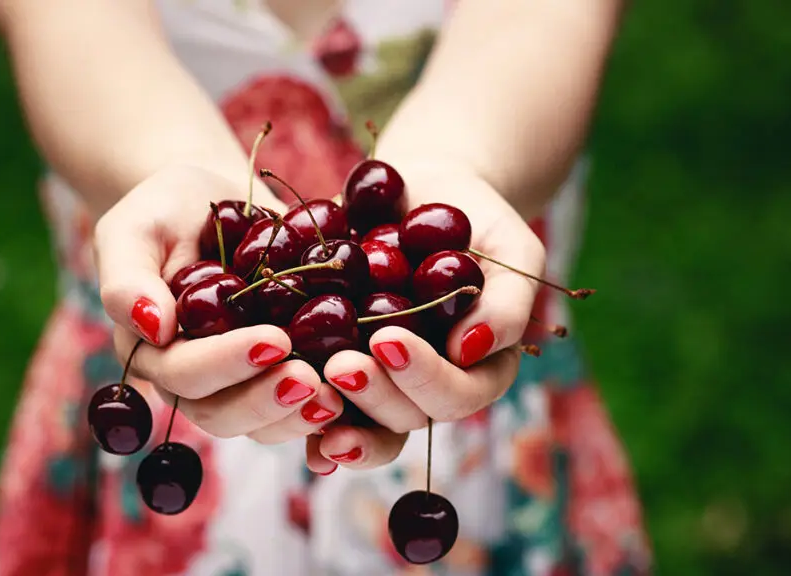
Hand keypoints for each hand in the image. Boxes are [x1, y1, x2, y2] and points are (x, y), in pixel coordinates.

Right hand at [95, 165, 344, 443]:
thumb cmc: (165, 210)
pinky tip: (355, 395)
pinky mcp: (275, 375)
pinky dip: (324, 409)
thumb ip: (128, 278)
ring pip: (261, 423)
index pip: (184, 374)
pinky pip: (295, 409)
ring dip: (298, 416)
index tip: (274, 339)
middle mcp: (192, 379)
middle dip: (267, 400)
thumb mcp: (135, 228)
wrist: (212, 201)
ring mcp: (236, 383)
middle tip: (312, 378)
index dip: (226, 363)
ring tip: (339, 394)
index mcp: (153, 351)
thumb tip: (155, 327)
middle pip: (222, 413)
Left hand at [306, 159, 545, 473]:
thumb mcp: (510, 247)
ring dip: (336, 415)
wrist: (418, 190)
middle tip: (341, 367)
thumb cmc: (475, 218)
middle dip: (375, 397)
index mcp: (477, 368)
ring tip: (305, 383)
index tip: (388, 341)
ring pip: (362, 421)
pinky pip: (319, 403)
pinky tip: (279, 407)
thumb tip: (471, 350)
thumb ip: (507, 300)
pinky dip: (302, 417)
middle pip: (406, 418)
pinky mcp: (335, 362)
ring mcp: (380, 381)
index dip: (425, 379)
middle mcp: (427, 386)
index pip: (459, 395)